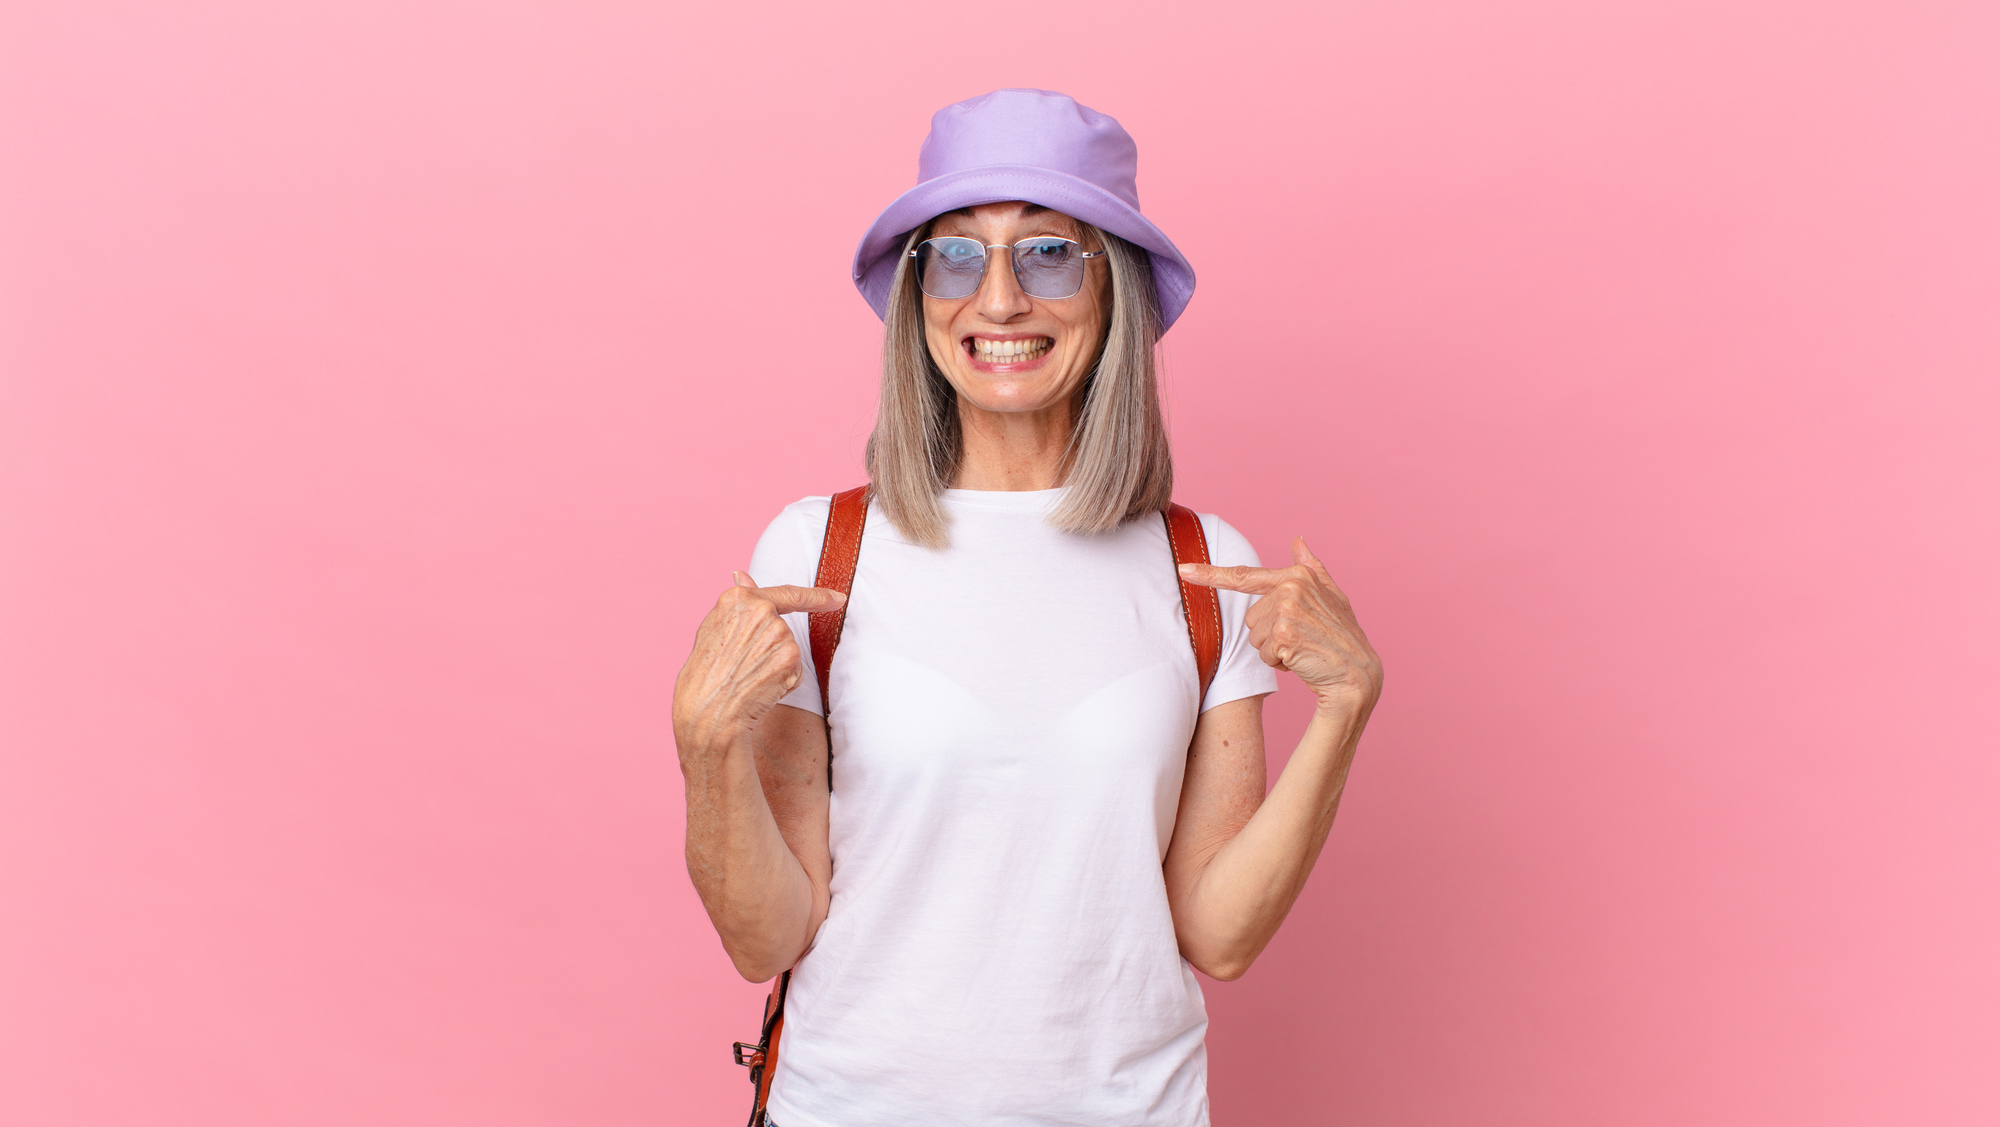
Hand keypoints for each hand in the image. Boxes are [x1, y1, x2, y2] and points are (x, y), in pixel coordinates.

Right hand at [672, 572, 846, 766]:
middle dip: (772, 647)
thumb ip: (738, 602)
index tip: (837, 598)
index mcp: (738, 598)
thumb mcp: (714, 628)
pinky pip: (795, 669)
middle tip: (743, 667)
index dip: (816, 597)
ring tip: (747, 677)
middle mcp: (762, 610)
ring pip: (789, 649)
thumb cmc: (705, 673)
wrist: (709, 710)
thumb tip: (743, 574)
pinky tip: (761, 687)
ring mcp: (779, 633)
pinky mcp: (792, 657)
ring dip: (775, 664)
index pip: (787, 593)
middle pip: (783, 627)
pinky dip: (783, 681)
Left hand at [1179, 539, 1382, 719]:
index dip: (1210, 574)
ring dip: (1274, 650)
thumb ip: (1312, 567)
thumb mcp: (1333, 596)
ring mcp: (1287, 608)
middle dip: (1270, 634)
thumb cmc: (1344, 636)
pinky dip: (1278, 662)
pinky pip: (1262, 653)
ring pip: (1254, 637)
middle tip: (1301, 639)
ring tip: (1303, 649)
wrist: (1357, 674)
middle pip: (1251, 617)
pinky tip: (1301, 659)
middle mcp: (1291, 587)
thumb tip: (1298, 540)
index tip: (1183, 570)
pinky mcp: (1283, 633)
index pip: (1245, 576)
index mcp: (1297, 576)